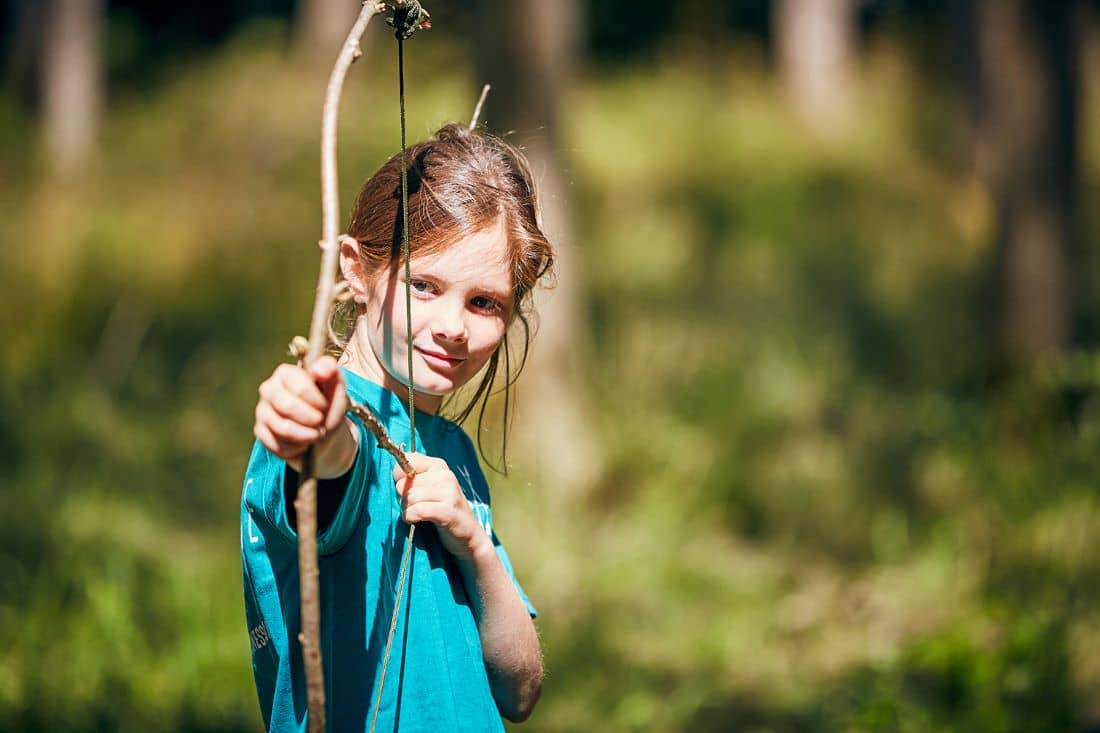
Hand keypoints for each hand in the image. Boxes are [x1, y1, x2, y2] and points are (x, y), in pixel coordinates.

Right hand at [254, 356, 351, 474]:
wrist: (323, 431)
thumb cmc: (328, 405)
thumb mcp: (335, 388)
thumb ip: (330, 372)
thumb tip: (320, 369)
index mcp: (285, 373)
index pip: (301, 388)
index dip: (318, 402)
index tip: (325, 406)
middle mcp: (268, 389)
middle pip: (288, 407)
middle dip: (312, 420)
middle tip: (321, 422)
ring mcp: (262, 410)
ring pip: (282, 428)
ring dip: (306, 435)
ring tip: (315, 433)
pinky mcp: (260, 431)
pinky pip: (277, 444)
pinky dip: (296, 447)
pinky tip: (303, 441)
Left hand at [393, 453, 490, 560]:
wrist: (468, 534)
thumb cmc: (442, 511)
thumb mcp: (430, 488)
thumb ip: (413, 477)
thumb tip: (396, 471)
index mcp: (439, 466)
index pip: (409, 460)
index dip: (400, 476)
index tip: (409, 489)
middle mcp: (445, 475)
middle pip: (404, 483)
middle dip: (403, 498)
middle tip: (415, 506)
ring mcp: (449, 492)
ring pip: (409, 497)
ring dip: (407, 510)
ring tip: (417, 514)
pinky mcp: (448, 510)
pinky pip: (416, 510)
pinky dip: (410, 518)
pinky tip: (417, 521)